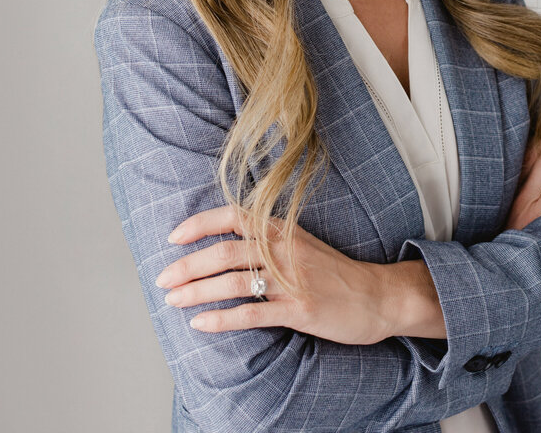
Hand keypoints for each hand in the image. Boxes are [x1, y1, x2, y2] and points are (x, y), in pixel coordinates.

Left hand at [155, 205, 389, 344]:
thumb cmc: (335, 272)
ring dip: (197, 292)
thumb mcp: (302, 243)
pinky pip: (251, 313)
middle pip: (225, 251)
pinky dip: (221, 318)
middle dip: (188, 265)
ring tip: (173, 301)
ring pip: (233, 282)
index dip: (199, 225)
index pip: (233, 216)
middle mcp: (283, 249)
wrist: (378, 295)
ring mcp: (290, 280)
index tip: (172, 237)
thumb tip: (226, 245)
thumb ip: (269, 239)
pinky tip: (201, 323)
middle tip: (162, 279)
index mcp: (282, 228)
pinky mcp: (298, 310)